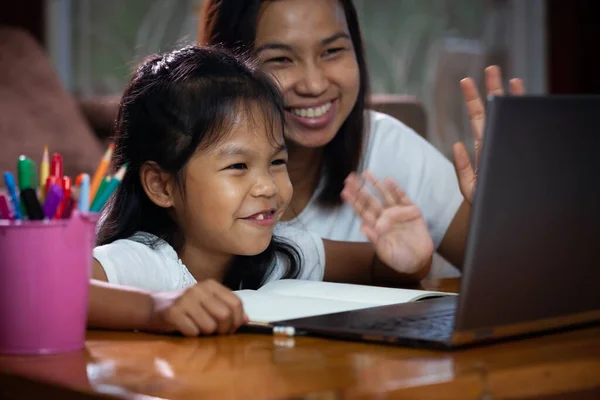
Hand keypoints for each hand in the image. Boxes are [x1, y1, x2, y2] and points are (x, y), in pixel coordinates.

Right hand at [147, 279, 246, 335]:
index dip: (238, 320)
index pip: (236, 303)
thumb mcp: (208, 303)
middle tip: (216, 333)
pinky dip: (192, 335)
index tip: (233, 328)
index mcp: (211, 284)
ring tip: (198, 328)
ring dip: (206, 333)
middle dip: (224, 330)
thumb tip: (247, 320)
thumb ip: (227, 308)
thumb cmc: (186, 308)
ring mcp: (185, 299)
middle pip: (225, 315)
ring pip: (210, 326)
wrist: (154, 307)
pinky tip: (185, 329)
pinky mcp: (173, 312)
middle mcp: (199, 289)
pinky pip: (193, 331)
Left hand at [341, 171, 433, 274]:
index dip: (353, 201)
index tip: (344, 191)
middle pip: (370, 200)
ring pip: (384, 195)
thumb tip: (363, 228)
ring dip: (375, 184)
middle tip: (349, 178)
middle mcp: (385, 217)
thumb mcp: (386, 252)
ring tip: (366, 173)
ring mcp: (398, 212)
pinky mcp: (411, 211)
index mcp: (376, 226)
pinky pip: (402, 197)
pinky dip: (396, 189)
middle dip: (360, 189)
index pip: (362, 211)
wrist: (420, 261)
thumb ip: (375, 240)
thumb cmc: (399, 258)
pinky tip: (388, 180)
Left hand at [453, 65, 524, 203]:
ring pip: (509, 117)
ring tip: (508, 75)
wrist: (501, 219)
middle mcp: (497, 144)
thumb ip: (461, 168)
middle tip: (490, 67)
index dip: (473, 99)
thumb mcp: (469, 187)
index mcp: (483, 149)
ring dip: (509, 96)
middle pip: (494, 111)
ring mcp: (508, 147)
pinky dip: (520, 113)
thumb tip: (456, 144)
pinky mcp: (519, 155)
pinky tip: (519, 97)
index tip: (466, 80)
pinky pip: (520, 131)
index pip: (478, 118)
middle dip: (491, 88)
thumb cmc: (486, 205)